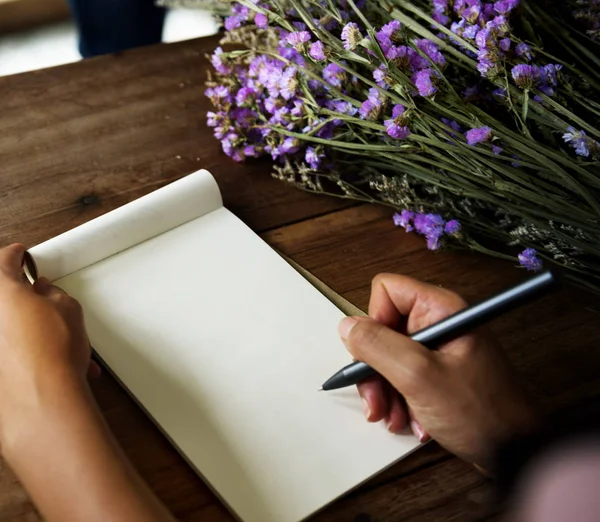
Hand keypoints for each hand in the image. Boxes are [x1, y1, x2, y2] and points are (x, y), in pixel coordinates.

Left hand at [0, 244, 97, 437]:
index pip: (4, 260)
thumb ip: (53, 293)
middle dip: (19, 295)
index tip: (19, 254)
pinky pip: (7, 348)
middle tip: (36, 295)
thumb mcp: (68, 309)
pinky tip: (45, 360)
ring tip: (52, 338)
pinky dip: (24, 351)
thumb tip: (44, 292)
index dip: (15, 255)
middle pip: (2, 297)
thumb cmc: (52, 353)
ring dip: (27, 327)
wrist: (42, 399)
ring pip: (7, 326)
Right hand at [338, 273, 538, 467]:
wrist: (518, 453)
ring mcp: (440, 349)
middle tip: (377, 400)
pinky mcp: (441, 371)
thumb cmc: (481, 413)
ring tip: (396, 418)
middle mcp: (440, 323)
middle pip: (384, 328)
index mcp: (441, 309)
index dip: (374, 321)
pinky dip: (402, 399)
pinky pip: (405, 376)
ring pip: (390, 356)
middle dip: (375, 368)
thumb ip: (377, 346)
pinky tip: (413, 421)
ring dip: (387, 390)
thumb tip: (347, 325)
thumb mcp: (419, 377)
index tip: (376, 355)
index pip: (387, 291)